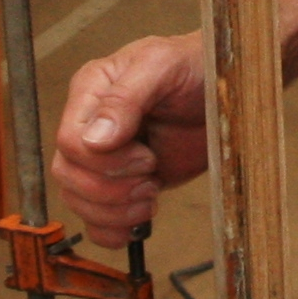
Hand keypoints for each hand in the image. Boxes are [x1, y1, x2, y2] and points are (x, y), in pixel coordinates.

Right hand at [55, 31, 207, 240]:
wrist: (230, 91)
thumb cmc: (197, 67)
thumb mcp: (163, 67)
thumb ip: (126, 98)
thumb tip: (94, 139)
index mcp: (90, 92)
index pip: (69, 142)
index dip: (104, 160)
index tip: (146, 155)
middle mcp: (90, 126)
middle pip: (68, 175)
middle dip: (111, 187)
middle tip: (151, 174)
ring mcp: (104, 159)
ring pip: (77, 201)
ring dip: (115, 211)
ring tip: (151, 192)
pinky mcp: (123, 185)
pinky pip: (96, 222)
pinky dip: (113, 231)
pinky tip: (139, 221)